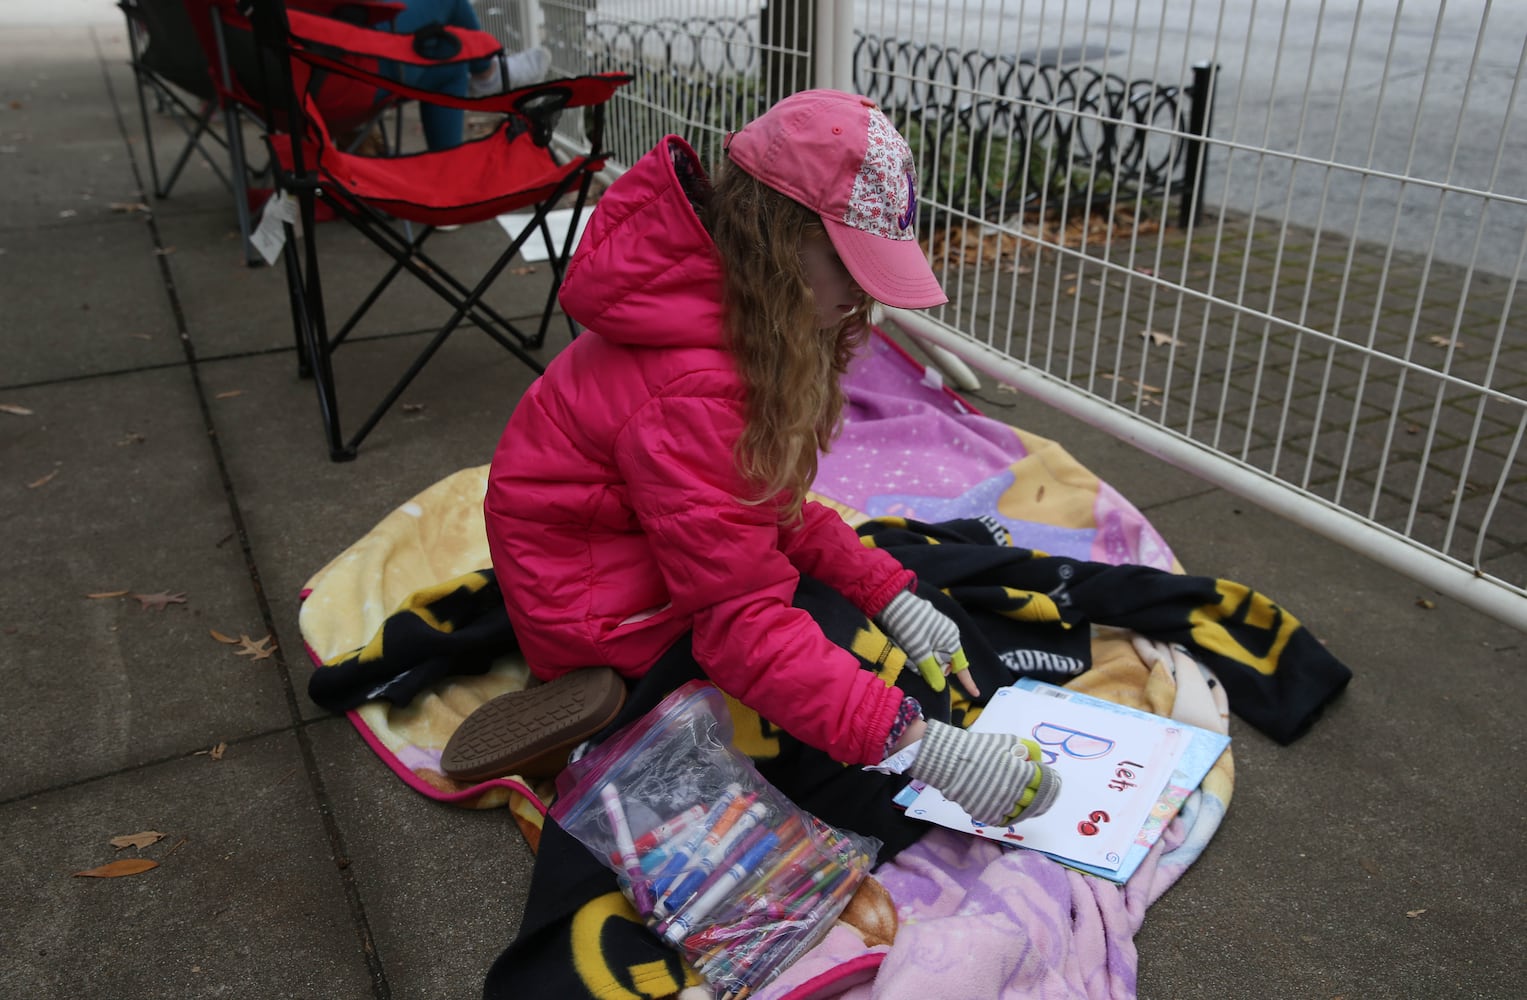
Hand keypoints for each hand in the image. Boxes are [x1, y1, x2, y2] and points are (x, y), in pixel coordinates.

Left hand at [874, 589, 979, 697]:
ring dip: (919, 659)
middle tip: (914, 660)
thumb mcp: (920, 651)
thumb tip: (940, 687)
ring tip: (906, 650)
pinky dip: (916, 651)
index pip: (961, 666)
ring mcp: (936, 630)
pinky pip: (924, 647)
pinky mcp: (924, 628)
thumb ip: (931, 670)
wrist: (893, 603)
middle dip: (930, 666)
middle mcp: (947, 634)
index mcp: (951, 639)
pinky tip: (905, 644)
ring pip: (930, 656)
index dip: (967, 681)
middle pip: (942, 662)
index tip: (976, 694)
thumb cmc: (910, 626)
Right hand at [907, 720, 1060, 824]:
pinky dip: (1012, 815)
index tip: (1052, 777)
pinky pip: (1006, 820)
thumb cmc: (979, 748)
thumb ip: (1029, 750)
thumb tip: (1039, 762)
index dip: (1052, 780)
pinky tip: (1014, 808)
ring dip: (1030, 806)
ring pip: (1024, 813)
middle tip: (1046, 791)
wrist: (949, 761)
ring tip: (1031, 800)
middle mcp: (1014, 792)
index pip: (1047, 782)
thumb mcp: (1008, 741)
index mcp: (1021, 773)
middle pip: (1039, 801)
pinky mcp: (987, 815)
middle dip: (1046, 795)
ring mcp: (1000, 806)